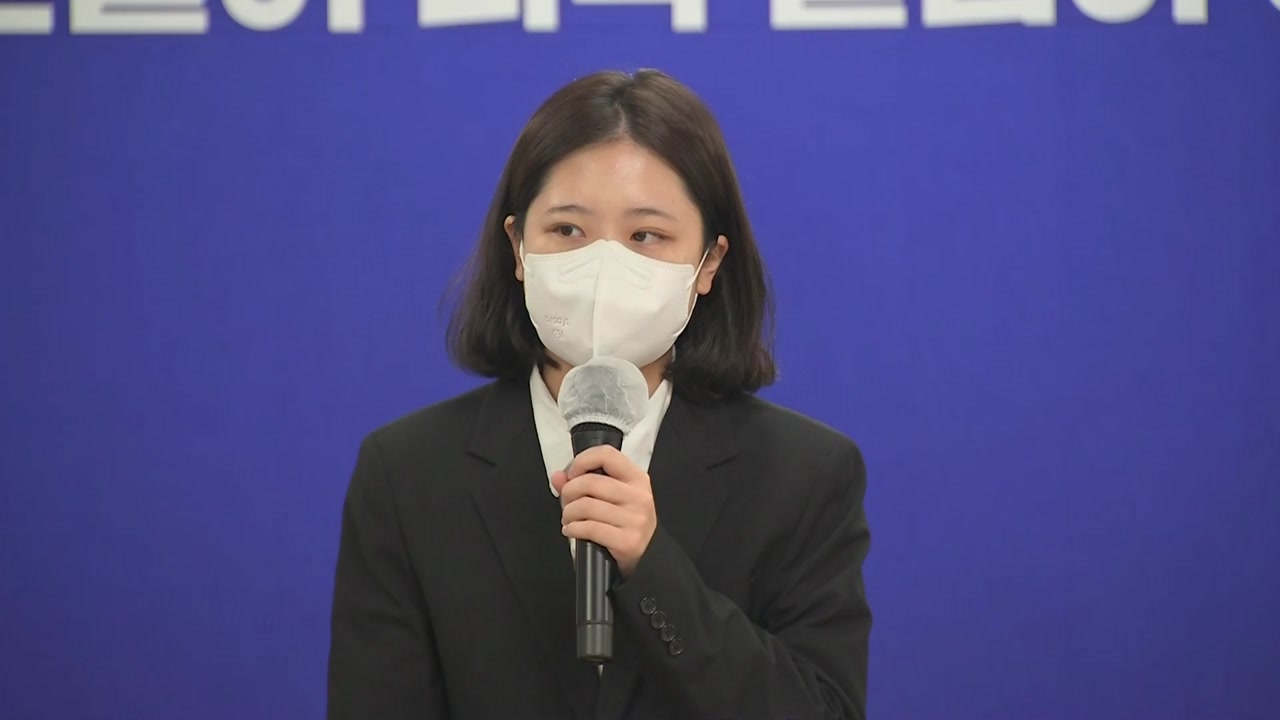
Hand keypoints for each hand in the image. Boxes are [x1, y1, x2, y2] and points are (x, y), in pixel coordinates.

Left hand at [551, 445, 656, 577]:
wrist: (648, 556)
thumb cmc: (626, 523)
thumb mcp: (612, 498)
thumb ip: (583, 482)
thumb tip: (558, 477)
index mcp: (636, 478)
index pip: (606, 455)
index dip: (582, 461)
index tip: (572, 474)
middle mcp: (639, 496)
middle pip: (590, 482)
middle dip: (569, 493)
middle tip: (567, 502)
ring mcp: (635, 519)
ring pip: (586, 506)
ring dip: (568, 513)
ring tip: (569, 519)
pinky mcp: (628, 541)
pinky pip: (589, 528)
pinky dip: (573, 529)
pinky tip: (572, 530)